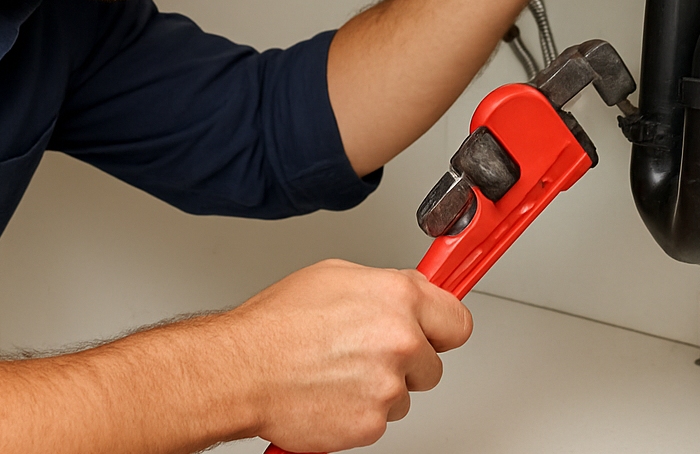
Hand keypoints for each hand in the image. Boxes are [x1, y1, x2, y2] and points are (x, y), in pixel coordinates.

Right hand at [227, 259, 472, 451]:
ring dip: (381, 387)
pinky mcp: (372, 423)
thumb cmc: (277, 323)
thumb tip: (411, 291)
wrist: (242, 370)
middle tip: (367, 353)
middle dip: (407, 360)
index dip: (442, 327)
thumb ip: (385, 285)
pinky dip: (359, 410)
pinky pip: (380, 419)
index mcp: (398, 298)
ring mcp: (389, 385)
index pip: (457, 320)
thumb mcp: (335, 275)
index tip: (436, 331)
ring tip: (338, 370)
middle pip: (433, 363)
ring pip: (406, 393)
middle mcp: (401, 341)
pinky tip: (331, 392)